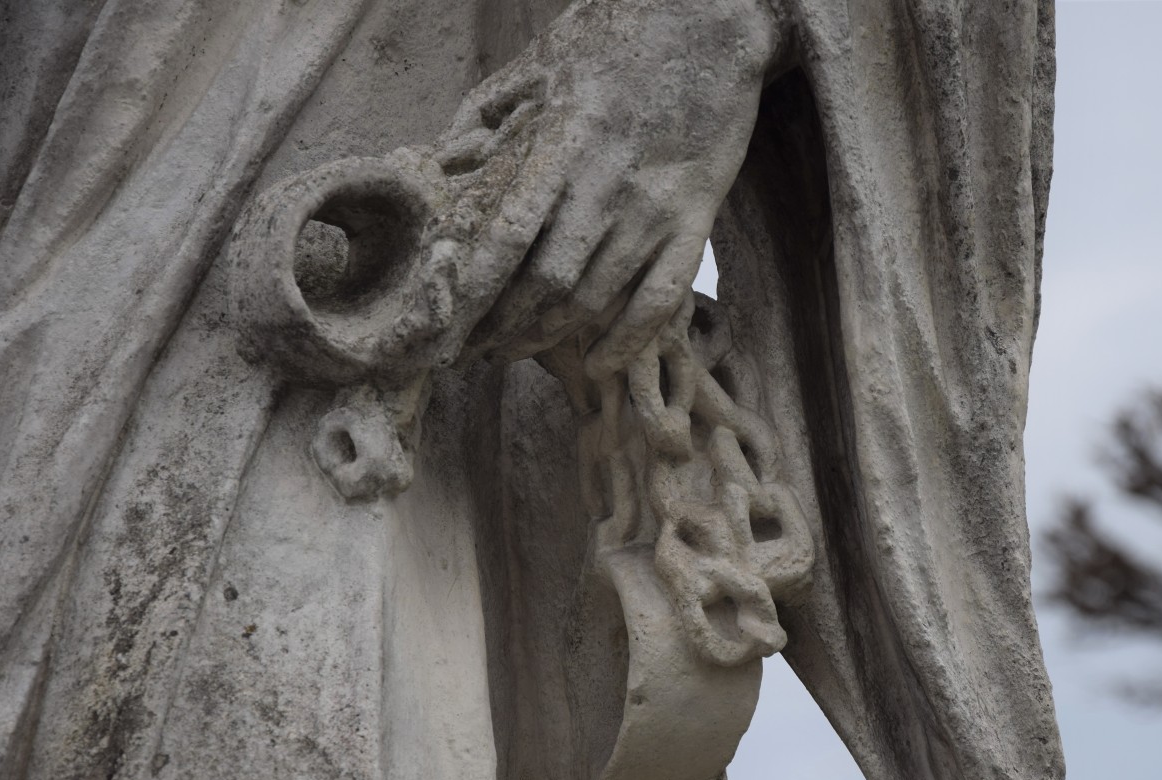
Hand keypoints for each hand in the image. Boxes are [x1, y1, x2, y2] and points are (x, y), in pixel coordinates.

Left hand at [420, 0, 789, 379]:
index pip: (507, 238)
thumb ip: (490, 110)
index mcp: (563, 142)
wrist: (717, 19)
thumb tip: (446, 161)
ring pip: (596, 298)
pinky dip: (628, 341)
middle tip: (471, 349)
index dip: (473, 292)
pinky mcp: (696, 219)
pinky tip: (598, 364)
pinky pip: (660, 300)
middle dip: (502, 326)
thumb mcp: (545, 58)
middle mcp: (608, 184)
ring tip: (515, 350)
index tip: (444, 324)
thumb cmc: (621, 34)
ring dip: (550, 335)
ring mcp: (655, 208)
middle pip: (546, 282)